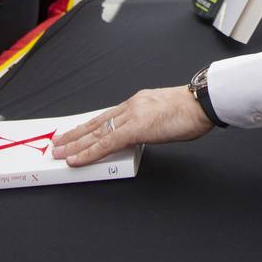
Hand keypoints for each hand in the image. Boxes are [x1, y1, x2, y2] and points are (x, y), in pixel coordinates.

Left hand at [51, 86, 212, 166]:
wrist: (203, 103)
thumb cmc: (194, 111)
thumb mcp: (167, 115)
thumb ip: (153, 123)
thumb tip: (148, 133)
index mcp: (139, 102)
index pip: (107, 116)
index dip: (90, 126)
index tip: (77, 133)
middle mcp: (131, 106)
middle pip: (96, 122)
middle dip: (75, 134)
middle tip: (58, 143)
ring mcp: (132, 116)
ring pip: (96, 132)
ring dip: (75, 144)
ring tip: (59, 152)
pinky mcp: (135, 128)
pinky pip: (106, 143)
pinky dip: (89, 152)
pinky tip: (77, 159)